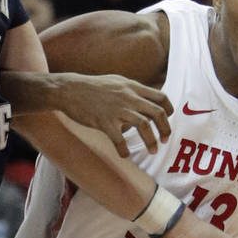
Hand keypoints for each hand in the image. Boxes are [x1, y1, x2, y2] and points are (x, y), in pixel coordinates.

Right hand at [52, 72, 172, 156]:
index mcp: (133, 87)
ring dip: (151, 141)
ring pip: (144, 126)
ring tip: (153, 150)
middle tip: (164, 140)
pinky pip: (119, 139)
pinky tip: (125, 155)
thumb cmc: (93, 87)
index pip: (160, 97)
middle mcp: (129, 97)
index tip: (167, 119)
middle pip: (157, 113)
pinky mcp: (104, 121)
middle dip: (165, 129)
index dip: (168, 110)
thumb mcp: (117, 81)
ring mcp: (117, 109)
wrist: (69, 90)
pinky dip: (124, 150)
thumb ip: (133, 90)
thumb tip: (147, 98)